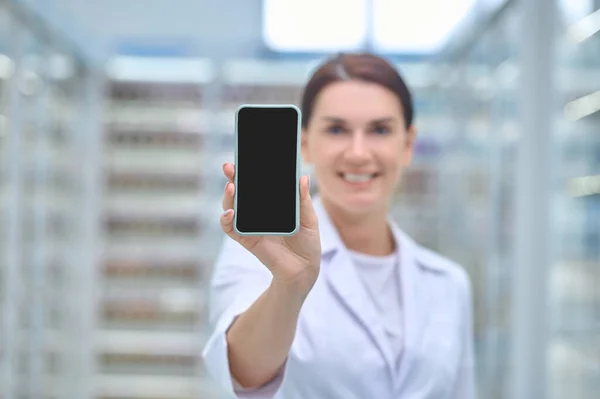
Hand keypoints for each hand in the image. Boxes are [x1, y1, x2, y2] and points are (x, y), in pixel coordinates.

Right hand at [220, 163, 320, 294]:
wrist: (304, 268)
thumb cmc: (307, 242)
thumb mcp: (309, 218)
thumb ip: (303, 199)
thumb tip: (301, 177)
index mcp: (272, 203)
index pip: (257, 184)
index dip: (249, 171)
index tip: (245, 158)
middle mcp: (258, 212)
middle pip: (240, 191)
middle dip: (233, 178)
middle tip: (229, 167)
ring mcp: (250, 225)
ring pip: (231, 206)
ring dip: (228, 196)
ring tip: (231, 186)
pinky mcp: (246, 239)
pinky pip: (231, 228)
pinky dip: (227, 220)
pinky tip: (231, 212)